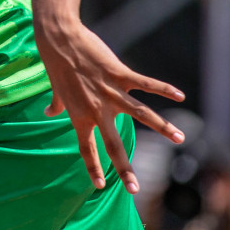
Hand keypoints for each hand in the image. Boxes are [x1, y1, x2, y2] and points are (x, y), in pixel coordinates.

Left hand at [37, 18, 185, 193]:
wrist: (59, 39)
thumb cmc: (57, 65)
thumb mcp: (55, 90)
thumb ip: (56, 105)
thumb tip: (48, 113)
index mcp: (79, 116)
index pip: (86, 148)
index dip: (93, 167)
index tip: (101, 186)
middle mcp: (95, 109)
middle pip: (113, 145)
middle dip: (124, 169)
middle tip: (135, 189)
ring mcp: (109, 92)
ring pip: (140, 114)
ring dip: (162, 127)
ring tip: (180, 138)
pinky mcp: (119, 74)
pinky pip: (145, 84)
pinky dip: (163, 89)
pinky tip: (180, 95)